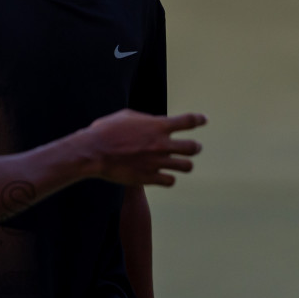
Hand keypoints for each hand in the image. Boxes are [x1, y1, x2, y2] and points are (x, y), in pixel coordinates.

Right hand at [82, 111, 204, 186]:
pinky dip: (169, 178)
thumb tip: (156, 123)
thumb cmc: (106, 131)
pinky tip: (163, 175)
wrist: (94, 152)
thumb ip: (147, 120)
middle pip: (193, 147)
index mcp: (158, 126)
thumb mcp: (127, 116)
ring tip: (180, 164)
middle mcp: (162, 144)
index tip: (204, 120)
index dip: (199, 119)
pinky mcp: (149, 177)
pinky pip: (170, 180)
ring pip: (186, 166)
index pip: (188, 121)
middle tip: (193, 148)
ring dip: (185, 164)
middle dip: (195, 147)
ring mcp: (157, 162)